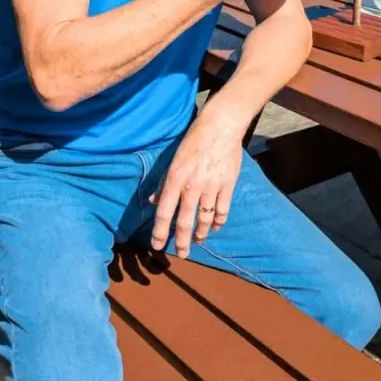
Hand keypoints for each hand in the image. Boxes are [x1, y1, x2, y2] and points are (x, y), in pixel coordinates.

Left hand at [149, 113, 243, 257]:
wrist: (220, 126)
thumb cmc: (194, 141)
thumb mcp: (173, 160)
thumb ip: (164, 183)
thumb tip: (153, 202)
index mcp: (175, 179)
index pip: (164, 212)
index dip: (159, 231)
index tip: (157, 245)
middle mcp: (192, 186)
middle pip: (184, 221)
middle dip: (181, 241)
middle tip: (181, 254)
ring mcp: (211, 187)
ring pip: (204, 219)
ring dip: (200, 233)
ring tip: (198, 241)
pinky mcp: (227, 185)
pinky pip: (222, 210)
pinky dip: (218, 221)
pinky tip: (215, 227)